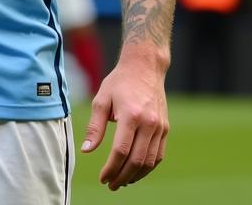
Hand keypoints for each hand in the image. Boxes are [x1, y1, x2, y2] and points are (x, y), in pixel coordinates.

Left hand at [81, 55, 169, 190]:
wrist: (145, 66)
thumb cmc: (119, 82)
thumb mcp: (101, 99)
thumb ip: (94, 126)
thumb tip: (87, 150)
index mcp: (130, 115)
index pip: (121, 151)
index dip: (111, 168)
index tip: (103, 178)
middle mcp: (148, 123)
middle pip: (136, 160)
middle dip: (122, 177)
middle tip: (111, 185)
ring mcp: (159, 127)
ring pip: (149, 162)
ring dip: (135, 176)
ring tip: (122, 182)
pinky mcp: (165, 128)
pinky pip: (158, 155)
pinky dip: (147, 167)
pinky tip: (135, 171)